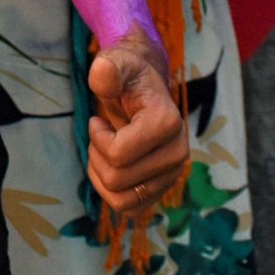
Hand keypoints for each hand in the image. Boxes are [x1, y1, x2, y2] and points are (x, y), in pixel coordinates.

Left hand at [86, 29, 189, 225]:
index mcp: (167, 124)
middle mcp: (177, 154)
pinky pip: (129, 209)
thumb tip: (101, 72)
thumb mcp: (115, 65)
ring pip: (121, 199)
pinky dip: (111, 193)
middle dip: (96, 157)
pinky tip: (111, 168)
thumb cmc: (127, 78)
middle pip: (117, 179)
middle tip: (101, 136)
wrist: (143, 91)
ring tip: (106, 152)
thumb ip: (107, 69)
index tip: (98, 121)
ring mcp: (172, 175)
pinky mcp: (163, 189)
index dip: (97, 138)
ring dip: (102, 176)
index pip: (117, 154)